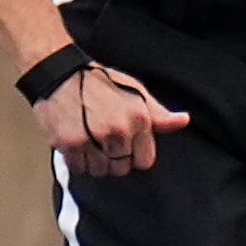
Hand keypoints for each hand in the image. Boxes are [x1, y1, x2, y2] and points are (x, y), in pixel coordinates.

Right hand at [35, 64, 187, 179]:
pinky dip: (77, 162)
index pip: (144, 161)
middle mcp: (118, 131)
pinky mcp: (70, 143)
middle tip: (102, 142)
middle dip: (114, 160)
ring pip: (100, 171)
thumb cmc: (100, 83)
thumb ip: (159, 114)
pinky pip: (78, 168)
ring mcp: (93, 138)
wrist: (61, 74)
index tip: (124, 147)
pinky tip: (76, 144)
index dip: (134, 156)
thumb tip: (184, 121)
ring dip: (94, 163)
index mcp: (138, 119)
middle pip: (121, 168)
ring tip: (89, 142)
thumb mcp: (136, 92)